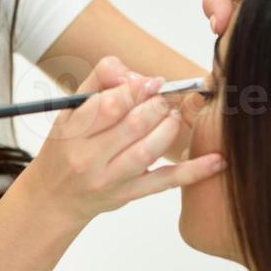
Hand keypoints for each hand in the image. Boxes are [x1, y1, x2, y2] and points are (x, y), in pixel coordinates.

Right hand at [21, 56, 225, 227]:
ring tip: (173, 116)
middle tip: (165, 98)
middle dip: (157, 105)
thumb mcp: (69, 112)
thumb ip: (98, 82)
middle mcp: (88, 159)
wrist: (54, 198)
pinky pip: (164, 182)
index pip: (108, 106)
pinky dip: (194, 171)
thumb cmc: (65, 149)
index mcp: (73, 133)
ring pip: (148, 151)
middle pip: (132, 125)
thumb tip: (133, 73)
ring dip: (169, 127)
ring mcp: (109, 180)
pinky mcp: (128, 195)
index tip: (152, 82)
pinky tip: (217, 160)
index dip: (136, 89)